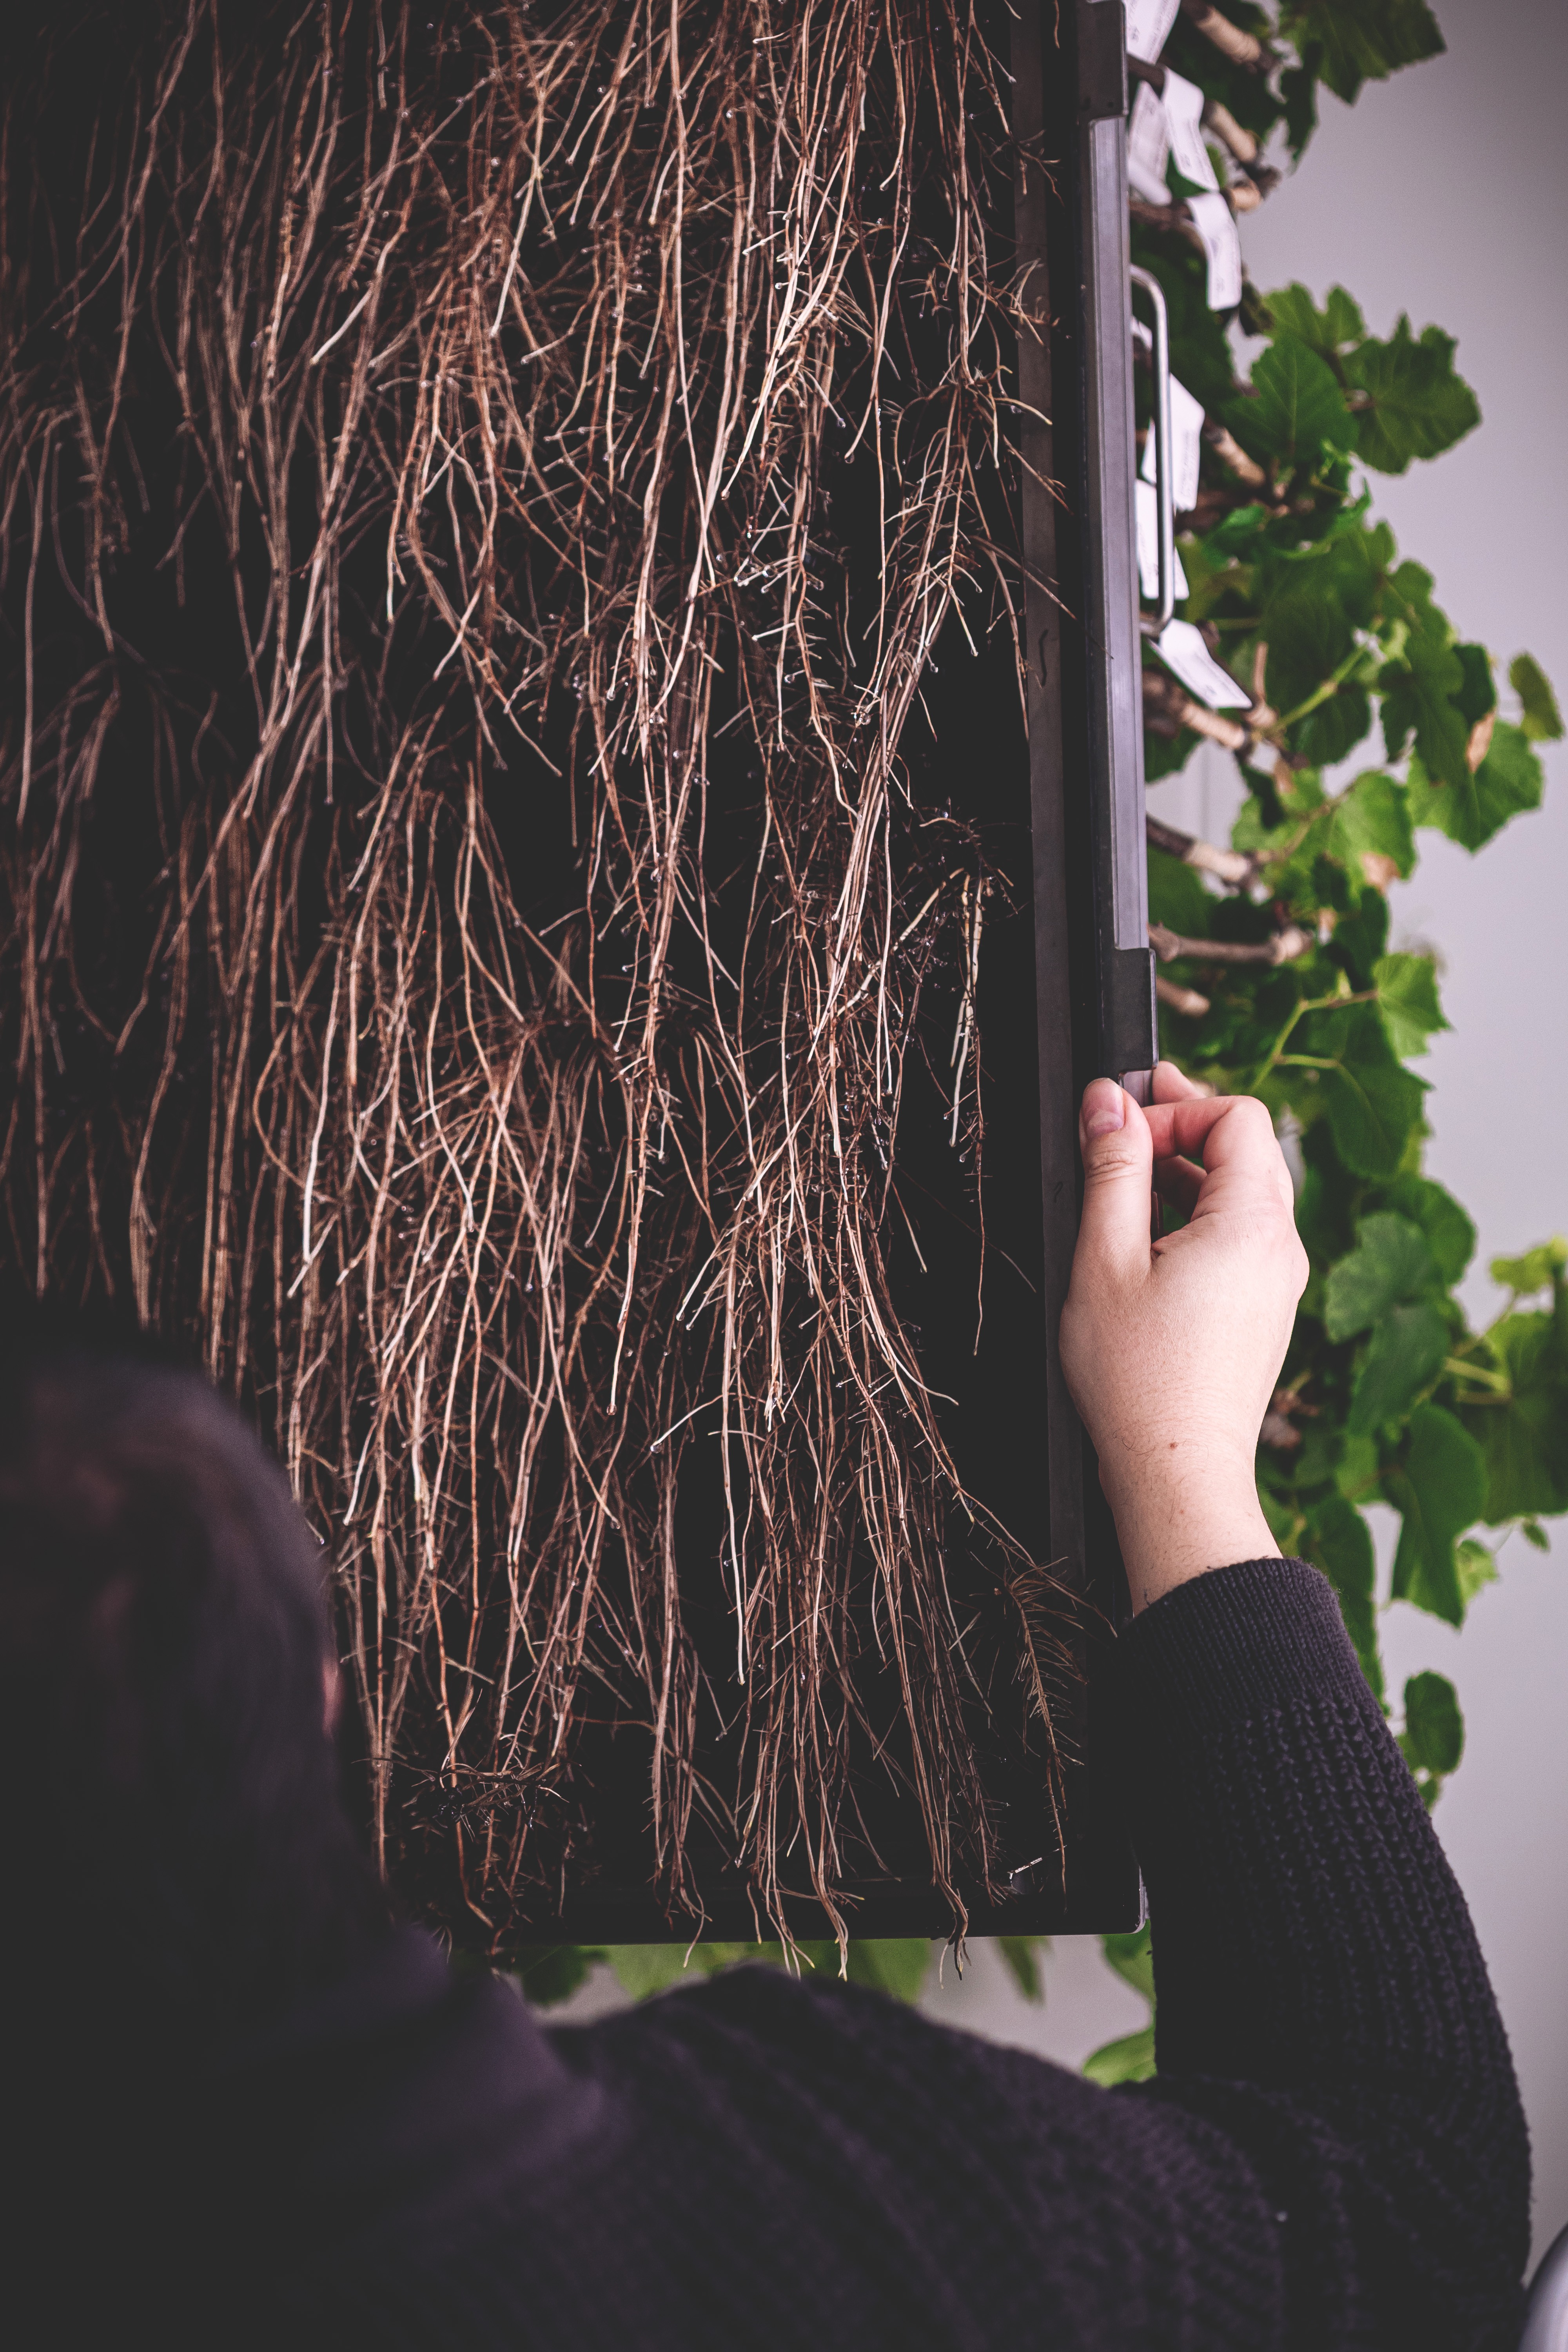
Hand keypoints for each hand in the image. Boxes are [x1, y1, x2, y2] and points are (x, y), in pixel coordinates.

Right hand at [1059, 1063, 1308, 1612]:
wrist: (1174, 1473)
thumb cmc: (1136, 1381)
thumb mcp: (1104, 1259)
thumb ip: (1111, 1169)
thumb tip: (1108, 1101)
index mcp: (1253, 1224)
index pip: (1237, 1116)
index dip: (1176, 1105)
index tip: (1120, 1126)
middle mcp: (1282, 1248)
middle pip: (1248, 1149)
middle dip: (1183, 1127)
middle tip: (1121, 1128)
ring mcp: (1279, 1282)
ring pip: (1244, 1194)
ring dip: (1187, 1174)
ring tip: (1123, 1188)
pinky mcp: (1265, 1310)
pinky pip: (1242, 1237)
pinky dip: (1198, 1217)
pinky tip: (1147, 1241)